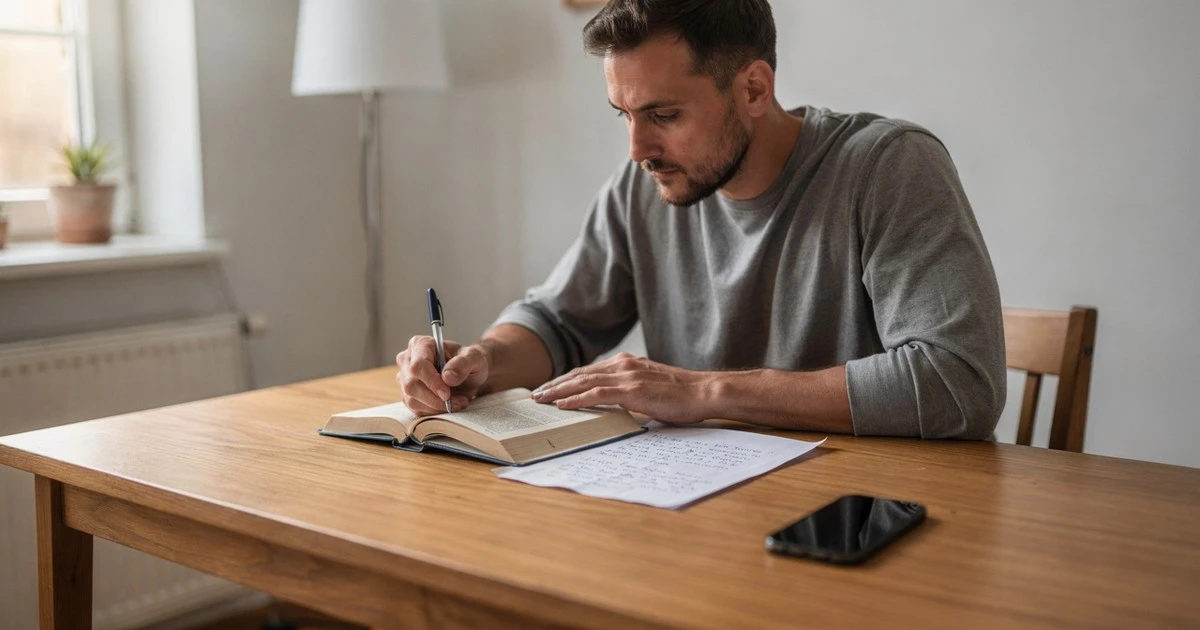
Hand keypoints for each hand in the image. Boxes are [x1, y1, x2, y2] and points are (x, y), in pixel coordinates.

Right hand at [396, 336, 488, 414]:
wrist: (468, 374)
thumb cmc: (469, 362)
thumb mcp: (475, 358)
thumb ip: (464, 363)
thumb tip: (447, 376)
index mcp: (420, 344)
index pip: (418, 365)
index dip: (432, 382)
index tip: (447, 394)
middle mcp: (407, 360)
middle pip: (411, 385)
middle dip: (436, 399)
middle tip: (459, 401)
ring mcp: (405, 378)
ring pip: (412, 399)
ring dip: (437, 407)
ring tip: (458, 403)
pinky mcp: (407, 394)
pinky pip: (416, 408)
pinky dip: (434, 412)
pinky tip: (448, 406)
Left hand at [530, 353, 715, 423]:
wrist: (704, 392)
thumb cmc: (682, 395)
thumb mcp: (650, 387)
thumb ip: (630, 390)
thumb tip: (615, 405)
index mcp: (627, 363)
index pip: (589, 371)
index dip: (567, 380)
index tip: (550, 388)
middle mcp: (623, 365)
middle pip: (580, 374)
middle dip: (556, 384)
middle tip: (535, 394)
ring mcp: (627, 376)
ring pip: (583, 382)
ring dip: (558, 391)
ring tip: (541, 400)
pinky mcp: (632, 390)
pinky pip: (597, 394)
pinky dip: (576, 399)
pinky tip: (562, 405)